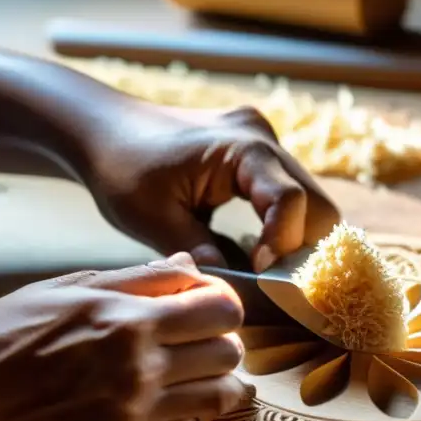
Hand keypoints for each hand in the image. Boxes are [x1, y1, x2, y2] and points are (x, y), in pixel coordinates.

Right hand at [0, 254, 246, 420]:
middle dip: (220, 341)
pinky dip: (178, 418)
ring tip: (189, 377)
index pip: (222, 308)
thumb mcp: (57, 291)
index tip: (206, 308)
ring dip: (212, 382)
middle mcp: (140, 369)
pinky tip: (153, 408)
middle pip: (229, 352)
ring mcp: (134, 417)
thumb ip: (131, 279)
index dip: (222, 304)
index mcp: (125, 319)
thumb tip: (189, 266)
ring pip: (219, 396)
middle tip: (195, 343)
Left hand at [81, 100, 340, 271]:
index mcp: (240, 146)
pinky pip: (287, 194)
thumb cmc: (119, 167)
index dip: (282, 244)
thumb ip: (197, 251)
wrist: (102, 129)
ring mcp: (262, 141)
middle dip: (302, 249)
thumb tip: (233, 292)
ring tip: (263, 270)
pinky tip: (255, 249)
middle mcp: (261, 137)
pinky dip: (282, 225)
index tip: (258, 273)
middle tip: (271, 282)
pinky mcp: (256, 153)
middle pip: (318, 202)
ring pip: (310, 201)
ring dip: (295, 239)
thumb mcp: (151, 218)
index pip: (290, 199)